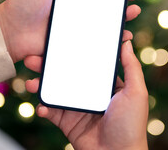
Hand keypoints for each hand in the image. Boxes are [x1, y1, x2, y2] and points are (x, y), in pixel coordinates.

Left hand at [0, 0, 144, 61]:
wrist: (13, 31)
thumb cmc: (24, 1)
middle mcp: (80, 4)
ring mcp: (80, 21)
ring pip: (109, 16)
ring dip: (125, 13)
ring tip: (134, 9)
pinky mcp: (78, 37)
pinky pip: (100, 36)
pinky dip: (114, 35)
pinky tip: (123, 33)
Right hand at [25, 40, 148, 149]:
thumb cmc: (131, 124)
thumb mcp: (136, 92)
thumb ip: (131, 67)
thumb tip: (127, 43)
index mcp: (105, 85)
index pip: (88, 64)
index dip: (75, 54)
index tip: (61, 42)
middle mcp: (90, 94)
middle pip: (67, 75)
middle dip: (51, 66)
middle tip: (35, 58)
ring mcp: (78, 108)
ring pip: (56, 92)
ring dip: (41, 85)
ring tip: (31, 81)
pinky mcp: (68, 123)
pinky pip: (51, 112)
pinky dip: (43, 107)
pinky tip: (40, 105)